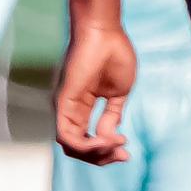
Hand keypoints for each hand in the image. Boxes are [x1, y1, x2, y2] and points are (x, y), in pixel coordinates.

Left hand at [56, 16, 137, 166]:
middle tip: (124, 154)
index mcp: (82, 108)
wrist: (105, 33)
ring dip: (96, 153)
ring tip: (117, 145)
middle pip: (78, 149)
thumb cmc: (114, 55)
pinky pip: (66, 135)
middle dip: (102, 157)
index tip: (127, 149)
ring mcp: (64, 107)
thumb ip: (111, 115)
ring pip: (71, 146)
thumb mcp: (118, 93)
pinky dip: (87, 144)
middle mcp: (70, 110)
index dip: (106, 151)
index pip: (87, 140)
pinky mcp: (62, 102)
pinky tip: (107, 139)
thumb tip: (108, 135)